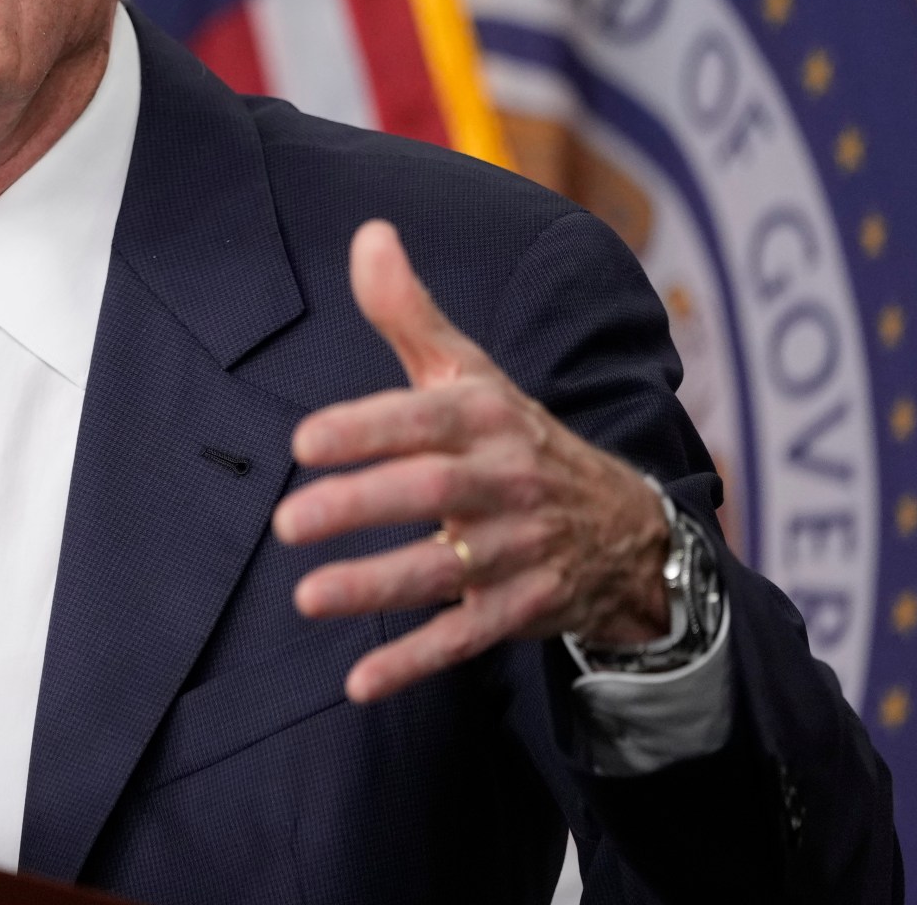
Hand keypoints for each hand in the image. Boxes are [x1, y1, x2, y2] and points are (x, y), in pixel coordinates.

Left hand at [272, 220, 670, 703]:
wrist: (627, 526)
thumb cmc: (516, 436)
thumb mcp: (471, 371)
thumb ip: (410, 312)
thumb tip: (368, 232)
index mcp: (488, 418)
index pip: (425, 419)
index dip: (367, 429)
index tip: (305, 441)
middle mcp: (506, 482)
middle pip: (429, 494)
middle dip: (360, 507)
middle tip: (288, 523)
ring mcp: (517, 551)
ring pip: (443, 571)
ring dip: (375, 586)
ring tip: (307, 596)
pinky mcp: (520, 610)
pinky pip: (465, 638)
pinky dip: (416, 663)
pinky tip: (359, 684)